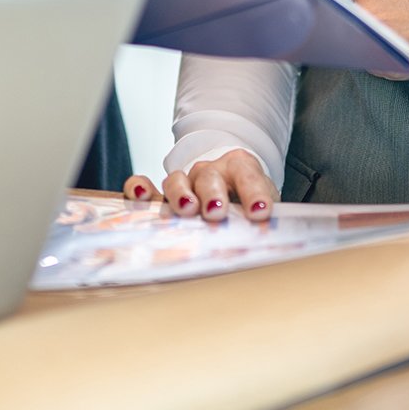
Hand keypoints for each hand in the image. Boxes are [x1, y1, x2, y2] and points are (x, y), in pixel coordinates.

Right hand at [135, 151, 279, 223]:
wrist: (230, 184)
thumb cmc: (247, 200)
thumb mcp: (262, 205)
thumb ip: (264, 220)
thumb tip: (270, 241)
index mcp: (240, 168)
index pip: (249, 176)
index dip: (254, 193)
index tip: (260, 212)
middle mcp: (210, 171)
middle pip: (209, 177)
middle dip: (212, 194)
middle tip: (216, 212)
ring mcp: (185, 180)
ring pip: (177, 180)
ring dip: (180, 194)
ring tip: (186, 210)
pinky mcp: (162, 194)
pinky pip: (142, 183)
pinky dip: (138, 187)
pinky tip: (140, 196)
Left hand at [326, 0, 408, 77]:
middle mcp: (368, 14)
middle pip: (332, 18)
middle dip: (334, 14)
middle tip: (339, 12)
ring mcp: (380, 44)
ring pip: (350, 42)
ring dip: (353, 35)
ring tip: (369, 27)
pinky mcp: (394, 67)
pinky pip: (371, 61)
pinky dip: (374, 52)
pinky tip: (387, 42)